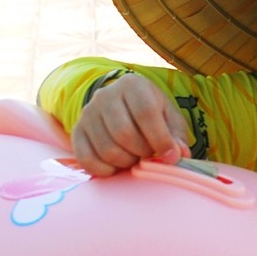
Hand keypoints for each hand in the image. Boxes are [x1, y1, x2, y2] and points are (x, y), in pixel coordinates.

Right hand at [73, 73, 189, 175]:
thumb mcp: (170, 119)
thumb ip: (177, 136)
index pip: (145, 112)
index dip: (160, 139)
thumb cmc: (152, 115)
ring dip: (126, 162)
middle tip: (149, 154)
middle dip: (142, 152)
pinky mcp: (77, 131)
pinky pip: (87, 159)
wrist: (123, 108)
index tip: (170, 156)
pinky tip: (117, 167)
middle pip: (124, 133)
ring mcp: (87, 113)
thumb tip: (179, 155)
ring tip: (134, 157)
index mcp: (132, 85)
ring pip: (107, 149)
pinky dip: (105, 170)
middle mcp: (105, 94)